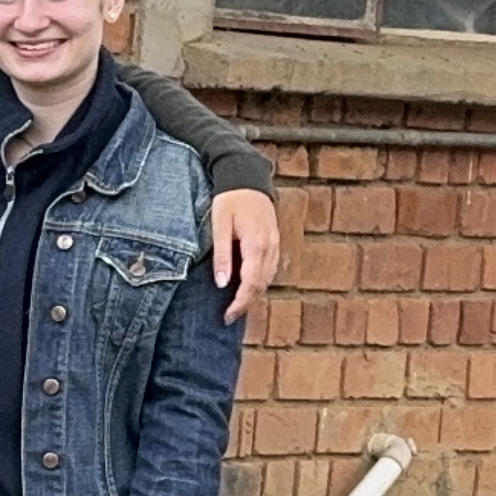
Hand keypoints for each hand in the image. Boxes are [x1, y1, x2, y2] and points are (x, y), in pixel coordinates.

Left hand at [210, 189, 284, 324]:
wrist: (247, 178)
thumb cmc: (229, 200)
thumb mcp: (219, 225)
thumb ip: (222, 255)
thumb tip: (223, 284)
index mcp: (256, 244)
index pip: (251, 283)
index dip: (240, 303)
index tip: (227, 316)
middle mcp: (270, 247)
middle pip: (262, 285)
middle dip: (246, 303)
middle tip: (229, 317)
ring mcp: (275, 244)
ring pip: (268, 278)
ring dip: (254, 295)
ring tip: (237, 306)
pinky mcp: (274, 241)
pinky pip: (270, 268)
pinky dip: (260, 282)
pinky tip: (248, 287)